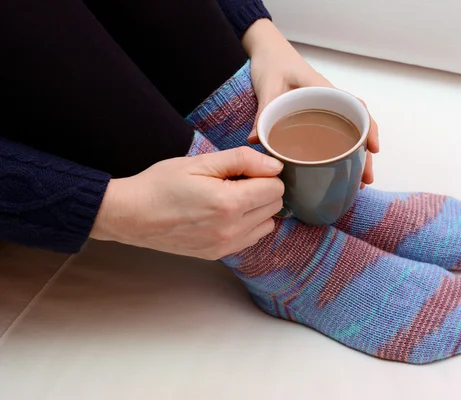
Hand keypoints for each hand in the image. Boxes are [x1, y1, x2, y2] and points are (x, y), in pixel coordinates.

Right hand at [90, 147, 283, 259]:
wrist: (131, 215)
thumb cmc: (161, 184)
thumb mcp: (200, 162)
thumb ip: (242, 160)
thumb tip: (274, 165)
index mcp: (229, 203)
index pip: (276, 187)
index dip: (263, 173)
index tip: (243, 169)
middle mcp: (232, 229)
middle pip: (274, 206)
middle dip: (261, 189)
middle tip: (233, 181)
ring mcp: (226, 246)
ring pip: (267, 224)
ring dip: (256, 209)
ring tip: (229, 198)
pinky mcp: (218, 254)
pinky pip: (250, 238)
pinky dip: (246, 224)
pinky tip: (224, 214)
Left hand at [242, 19, 378, 187]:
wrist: (267, 53)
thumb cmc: (272, 62)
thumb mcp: (267, 86)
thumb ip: (263, 112)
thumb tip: (257, 140)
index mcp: (324, 90)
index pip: (357, 108)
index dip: (368, 129)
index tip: (373, 148)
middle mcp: (329, 101)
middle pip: (357, 127)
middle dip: (365, 154)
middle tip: (365, 179)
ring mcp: (324, 110)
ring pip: (348, 134)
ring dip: (356, 156)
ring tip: (357, 181)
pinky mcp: (315, 117)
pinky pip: (334, 135)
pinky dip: (340, 152)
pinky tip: (338, 170)